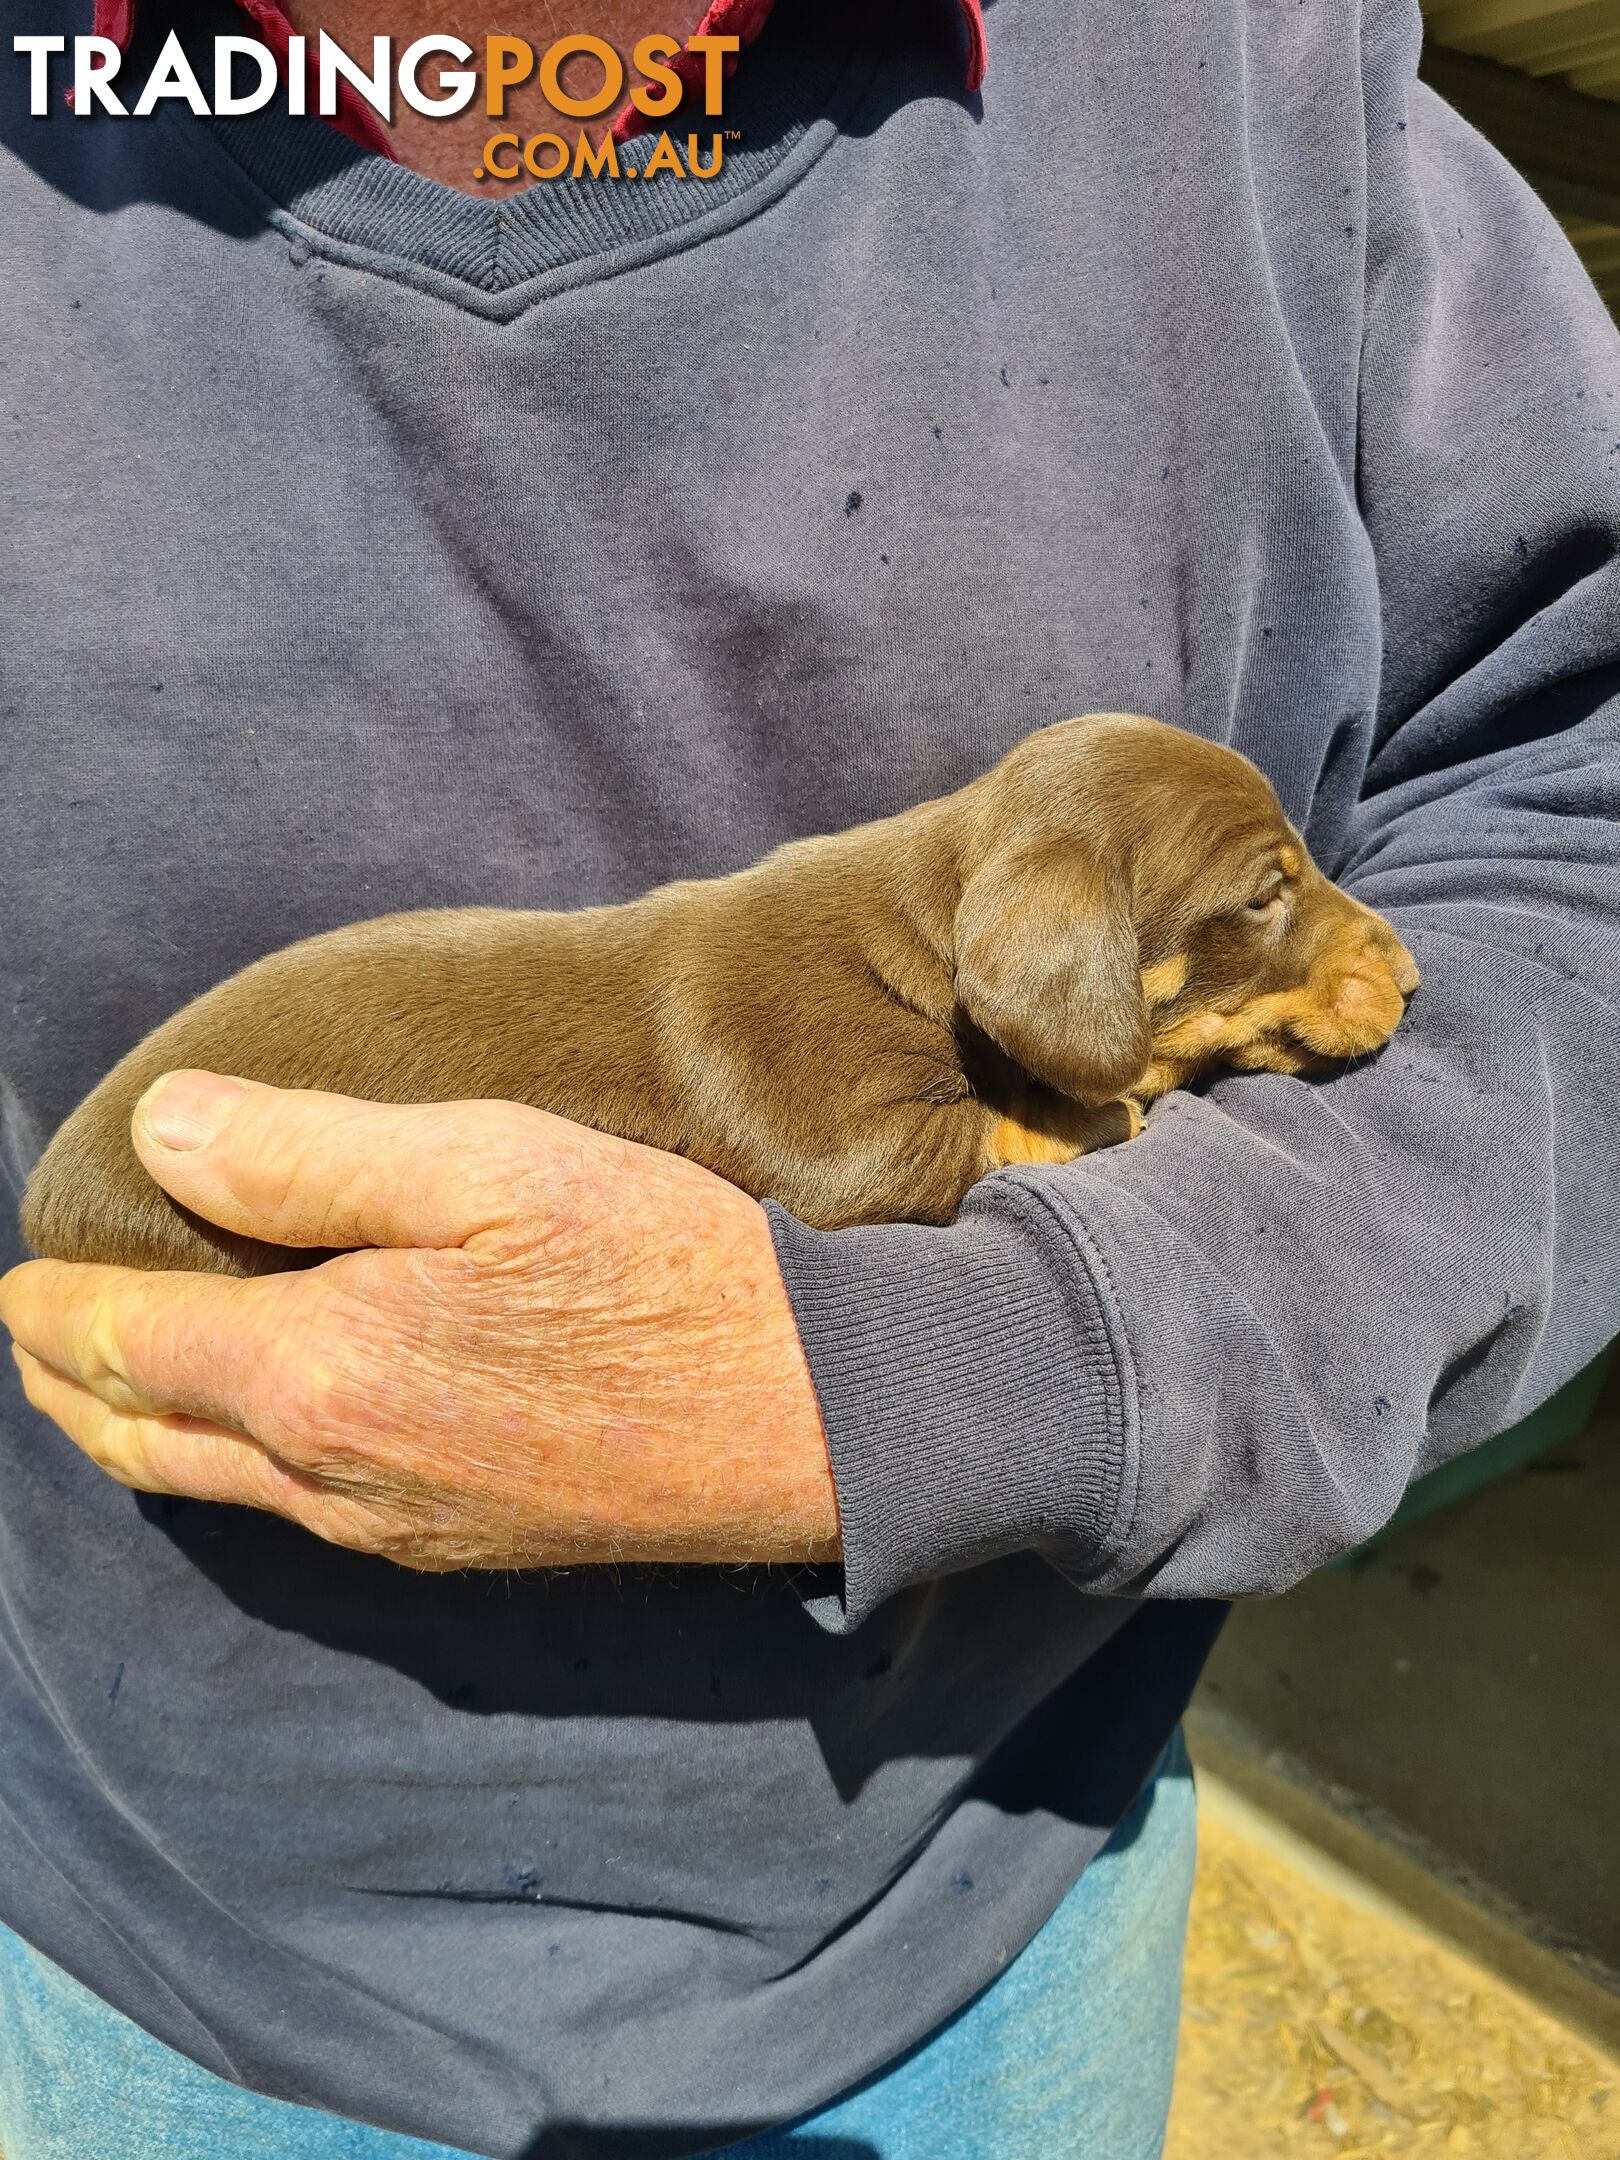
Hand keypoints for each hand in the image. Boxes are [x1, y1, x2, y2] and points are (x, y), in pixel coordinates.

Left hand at [0, 1074, 840, 1569]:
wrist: (810, 1419)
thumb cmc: (663, 1269)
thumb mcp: (489, 1164)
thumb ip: (307, 1154)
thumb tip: (160, 1131)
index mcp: (317, 1372)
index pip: (112, 1343)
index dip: (48, 1299)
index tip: (22, 1266)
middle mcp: (332, 1476)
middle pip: (136, 1436)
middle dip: (65, 1379)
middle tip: (38, 1325)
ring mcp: (393, 1528)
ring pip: (210, 1488)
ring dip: (139, 1427)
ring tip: (117, 1376)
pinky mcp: (455, 1548)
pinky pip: (293, 1512)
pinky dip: (229, 1462)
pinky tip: (261, 1422)